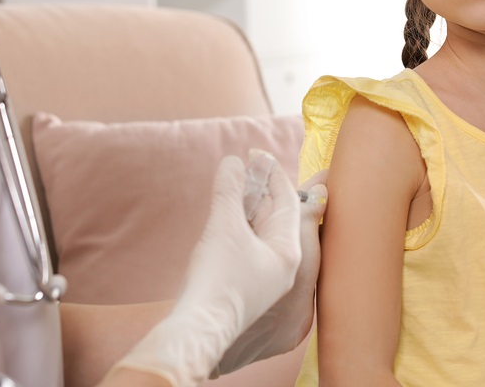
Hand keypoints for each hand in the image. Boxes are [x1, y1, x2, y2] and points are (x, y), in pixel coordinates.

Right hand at [212, 169, 327, 376]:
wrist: (196, 330)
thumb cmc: (215, 280)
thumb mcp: (224, 226)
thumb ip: (230, 190)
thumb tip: (234, 162)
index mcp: (288, 253)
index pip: (288, 202)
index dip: (272, 174)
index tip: (256, 154)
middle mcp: (283, 267)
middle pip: (278, 216)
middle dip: (262, 189)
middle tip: (247, 167)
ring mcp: (266, 279)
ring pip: (264, 232)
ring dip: (250, 207)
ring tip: (235, 185)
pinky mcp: (247, 287)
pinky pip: (251, 247)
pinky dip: (242, 227)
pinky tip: (228, 216)